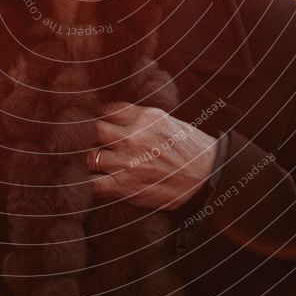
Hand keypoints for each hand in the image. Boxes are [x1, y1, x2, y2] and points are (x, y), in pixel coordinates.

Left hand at [87, 101, 218, 210]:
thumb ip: (139, 117)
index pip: (107, 109)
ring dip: (91, 160)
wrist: (208, 177)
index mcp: (144, 117)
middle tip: (93, 144)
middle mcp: (133, 136)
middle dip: (90, 136)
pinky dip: (87, 184)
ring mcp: (127, 161)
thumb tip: (114, 115)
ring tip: (96, 164)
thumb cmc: (190, 148)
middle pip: (93, 129)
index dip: (100, 117)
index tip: (99, 123)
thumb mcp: (166, 121)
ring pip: (90, 156)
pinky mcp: (125, 186)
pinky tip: (91, 182)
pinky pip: (92, 184)